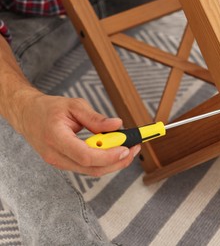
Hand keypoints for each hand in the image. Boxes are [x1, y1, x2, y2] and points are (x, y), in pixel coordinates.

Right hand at [17, 94, 140, 176]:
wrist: (27, 115)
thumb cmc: (49, 109)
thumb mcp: (74, 106)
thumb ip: (96, 118)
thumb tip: (118, 125)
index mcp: (56, 138)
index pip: (86, 156)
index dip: (109, 156)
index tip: (126, 148)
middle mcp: (56, 155)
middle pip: (92, 169)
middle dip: (117, 162)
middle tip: (134, 149)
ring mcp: (58, 163)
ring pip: (92, 171)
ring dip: (113, 163)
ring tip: (128, 148)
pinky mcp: (63, 164)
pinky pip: (87, 168)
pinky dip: (103, 161)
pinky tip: (113, 151)